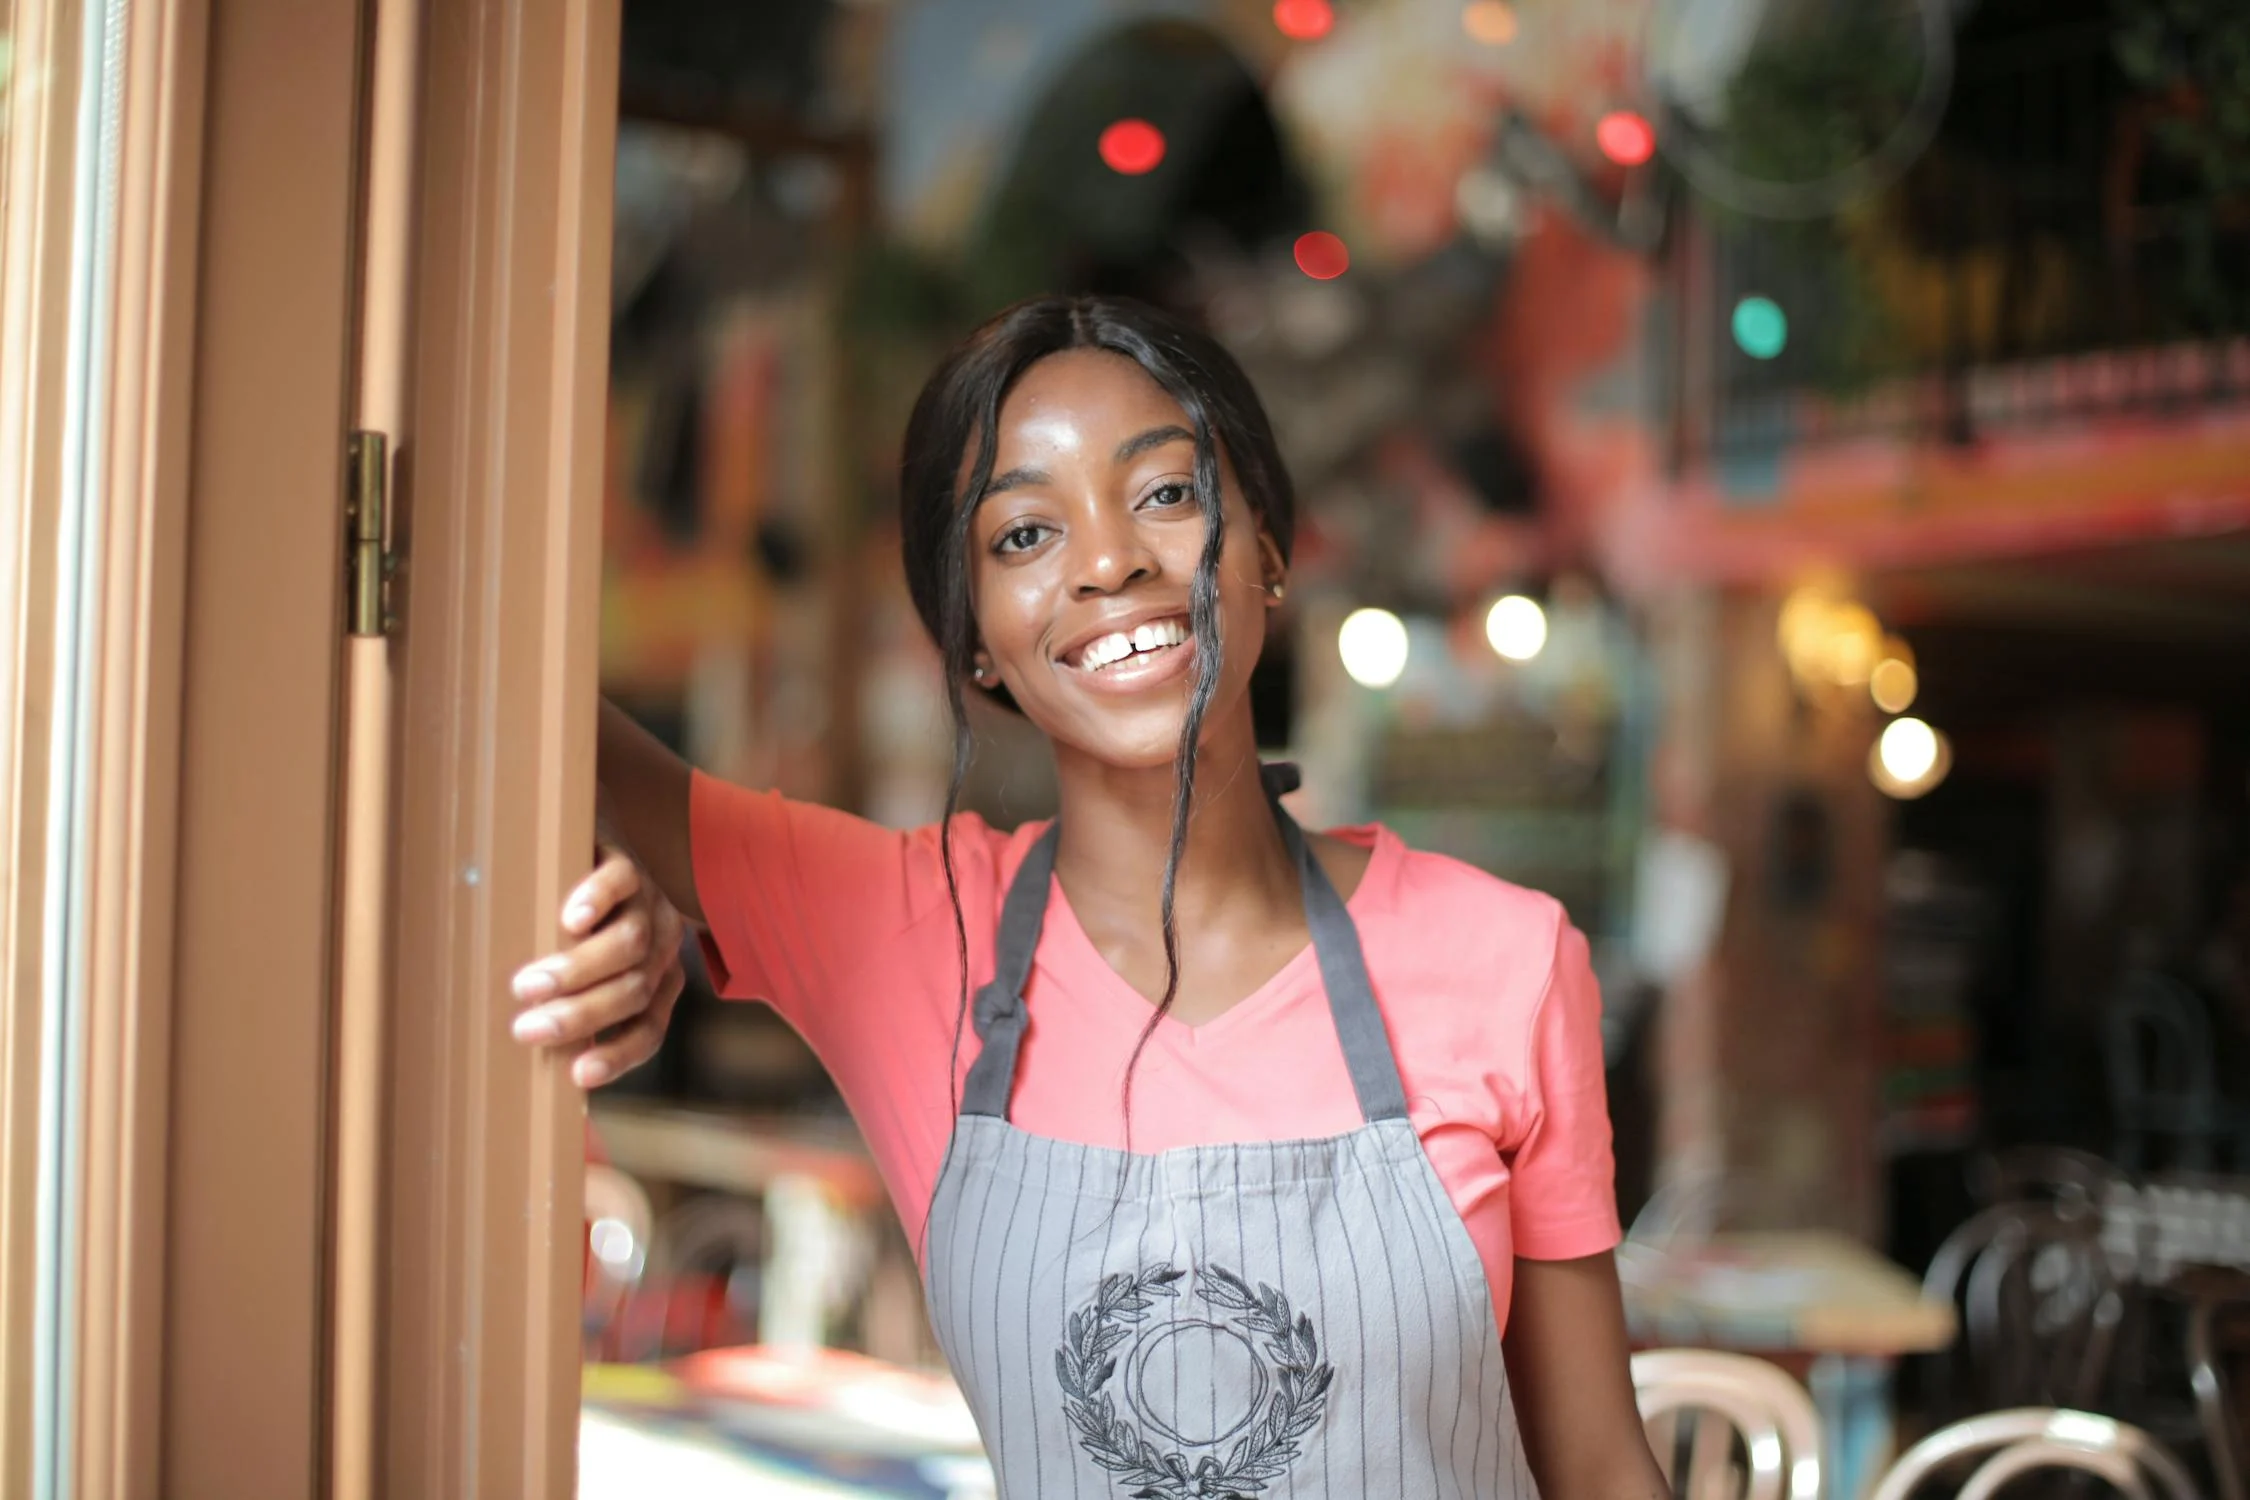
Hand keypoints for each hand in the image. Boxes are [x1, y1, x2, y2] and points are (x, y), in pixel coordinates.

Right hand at [509, 844, 685, 1087]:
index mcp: (657, 981)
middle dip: (580, 1015)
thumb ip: (573, 1009)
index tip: (577, 1075)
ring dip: (577, 971)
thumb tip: (529, 1057)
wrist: (587, 854)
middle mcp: (662, 946)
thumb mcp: (585, 977)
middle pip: (633, 989)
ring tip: (527, 985)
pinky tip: (570, 918)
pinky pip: (621, 882)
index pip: (648, 1028)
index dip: (619, 1055)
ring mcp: (648, 903)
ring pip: (629, 943)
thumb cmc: (578, 932)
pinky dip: (597, 901)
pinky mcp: (628, 864)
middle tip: (528, 1028)